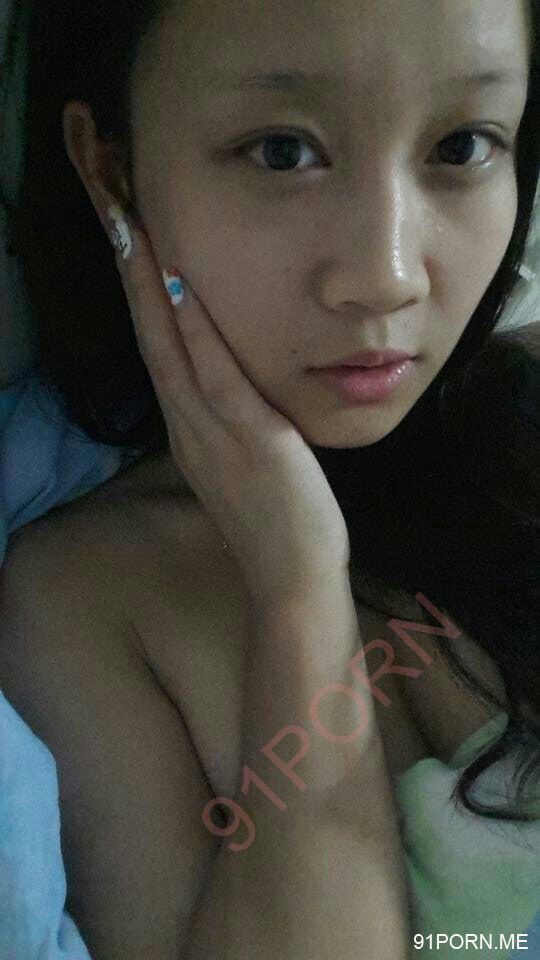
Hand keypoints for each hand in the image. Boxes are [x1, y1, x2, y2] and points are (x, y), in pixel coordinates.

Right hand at [110, 210, 349, 607]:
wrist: (291, 581)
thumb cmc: (274, 524)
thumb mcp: (241, 467)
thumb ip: (227, 426)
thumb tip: (229, 390)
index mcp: (189, 430)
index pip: (159, 351)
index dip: (142, 296)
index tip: (130, 245)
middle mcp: (189, 426)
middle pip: (150, 338)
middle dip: (131, 276)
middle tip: (113, 214)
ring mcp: (213, 434)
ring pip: (170, 349)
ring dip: (150, 288)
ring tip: (132, 231)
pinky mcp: (251, 442)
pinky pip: (217, 379)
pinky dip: (197, 333)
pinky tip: (185, 289)